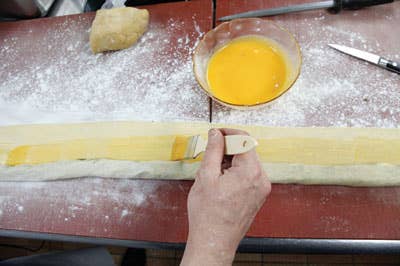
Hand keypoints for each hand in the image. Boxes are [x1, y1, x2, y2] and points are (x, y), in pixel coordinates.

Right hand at [180, 128, 270, 265]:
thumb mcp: (206, 176)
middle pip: (247, 150)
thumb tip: (216, 134)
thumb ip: (213, 150)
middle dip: (228, 148)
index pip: (244, 139)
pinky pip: (249, 174)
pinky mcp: (258, 195)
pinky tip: (222, 180)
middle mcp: (261, 179)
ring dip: (231, 160)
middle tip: (211, 154)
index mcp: (250, 172)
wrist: (214, 241)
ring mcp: (262, 188)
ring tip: (214, 173)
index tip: (216, 133)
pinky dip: (236, 171)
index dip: (228, 133)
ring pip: (247, 162)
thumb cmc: (208, 215)